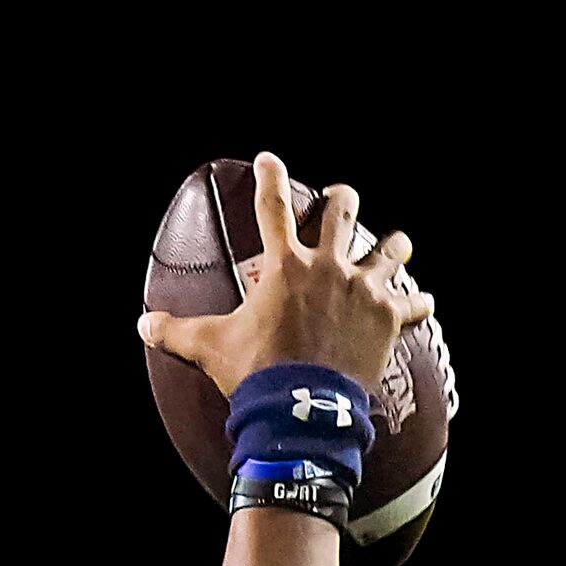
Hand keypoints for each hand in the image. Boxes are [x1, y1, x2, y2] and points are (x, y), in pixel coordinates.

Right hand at [139, 151, 434, 392]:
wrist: (301, 406)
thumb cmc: (256, 371)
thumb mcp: (209, 347)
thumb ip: (176, 331)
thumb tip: (143, 324)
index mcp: (284, 267)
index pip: (272, 207)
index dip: (269, 176)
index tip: (269, 159)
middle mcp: (328, 267)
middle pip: (342, 211)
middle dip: (341, 199)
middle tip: (339, 197)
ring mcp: (362, 289)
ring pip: (389, 248)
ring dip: (391, 245)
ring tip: (395, 243)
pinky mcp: (388, 316)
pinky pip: (413, 302)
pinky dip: (416, 302)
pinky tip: (421, 301)